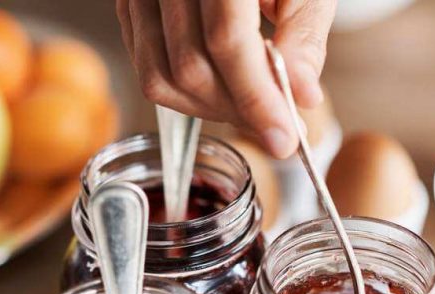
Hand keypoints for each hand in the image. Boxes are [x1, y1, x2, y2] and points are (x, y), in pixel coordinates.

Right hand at [116, 0, 336, 158]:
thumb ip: (303, 37)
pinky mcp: (131, 8)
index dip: (256, 98)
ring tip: (250, 106)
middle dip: (238, 110)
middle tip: (275, 124)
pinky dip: (186, 93)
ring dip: (211, 108)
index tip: (283, 140)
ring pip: (163, 78)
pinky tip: (221, 88)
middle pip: (191, 68)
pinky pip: (148, 70)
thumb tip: (302, 98)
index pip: (227, 40)